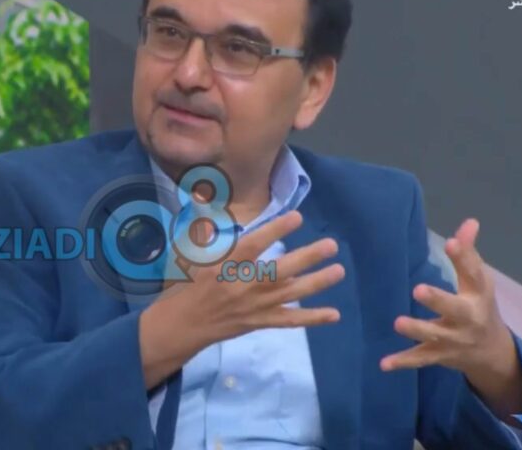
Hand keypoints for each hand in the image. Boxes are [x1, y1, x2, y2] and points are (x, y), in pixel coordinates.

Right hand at [139, 210, 344, 389]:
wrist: (182, 324)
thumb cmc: (185, 284)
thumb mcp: (188, 252)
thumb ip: (202, 226)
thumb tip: (203, 198)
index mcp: (225, 265)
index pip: (254, 245)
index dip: (275, 230)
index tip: (297, 217)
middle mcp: (243, 285)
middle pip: (280, 271)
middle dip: (307, 258)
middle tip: (331, 245)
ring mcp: (255, 306)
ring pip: (290, 294)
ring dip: (316, 283)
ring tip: (339, 270)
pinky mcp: (261, 322)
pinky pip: (289, 321)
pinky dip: (312, 318)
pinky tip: (333, 314)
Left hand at [380, 218, 513, 375]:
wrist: (492, 352)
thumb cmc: (479, 306)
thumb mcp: (479, 281)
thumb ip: (468, 253)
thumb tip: (470, 221)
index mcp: (478, 294)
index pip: (473, 273)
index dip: (463, 257)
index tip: (450, 242)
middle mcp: (468, 318)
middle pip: (455, 309)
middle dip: (438, 300)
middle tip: (418, 289)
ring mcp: (454, 339)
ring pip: (434, 335)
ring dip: (416, 330)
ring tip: (397, 323)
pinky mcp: (439, 355)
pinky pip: (420, 359)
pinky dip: (402, 362)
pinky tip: (383, 363)